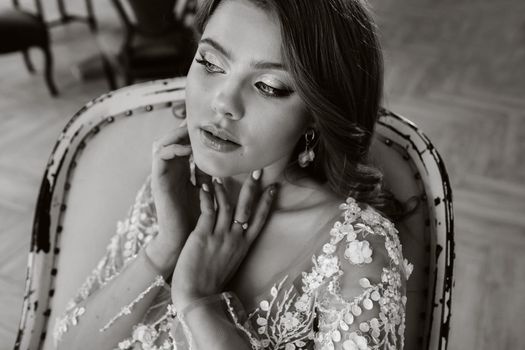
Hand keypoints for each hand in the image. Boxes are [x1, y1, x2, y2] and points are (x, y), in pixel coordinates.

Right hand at [150, 121, 204, 260]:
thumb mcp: (206, 192)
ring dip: (177, 135)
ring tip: (192, 130)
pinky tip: (188, 148)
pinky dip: (172, 149)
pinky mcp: (158, 181)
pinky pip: (160, 157)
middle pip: (172, 139)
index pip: (184, 143)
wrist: (182, 241)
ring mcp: (163, 175)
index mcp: (181, 171)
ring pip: (163, 143)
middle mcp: (170, 170)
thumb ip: (209, 176)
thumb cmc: (196, 219)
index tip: (209, 124)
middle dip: (184, 128)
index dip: (193, 132)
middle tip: (199, 121)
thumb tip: (225, 163)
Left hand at [171, 170, 277, 310]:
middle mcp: (235, 239)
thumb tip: (234, 236)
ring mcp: (220, 237)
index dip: (267, 202)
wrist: (198, 298)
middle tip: (257, 171)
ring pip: (227, 205)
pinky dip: (208, 197)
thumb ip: (232, 248)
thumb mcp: (229, 264)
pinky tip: (205, 186)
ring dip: (225, 188)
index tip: (273, 187)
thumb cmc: (210, 283)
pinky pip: (208, 211)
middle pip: (248, 208)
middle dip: (253, 188)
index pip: (259, 219)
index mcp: (243, 246)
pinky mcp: (203, 236)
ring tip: (221, 174)